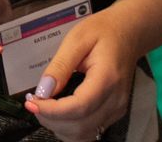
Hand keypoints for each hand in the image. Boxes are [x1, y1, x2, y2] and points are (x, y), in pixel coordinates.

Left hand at [23, 7, 149, 140]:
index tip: (32, 101)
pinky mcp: (114, 114)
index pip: (78, 107)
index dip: (52, 111)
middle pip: (80, 127)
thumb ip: (60, 65)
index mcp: (107, 78)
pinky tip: (60, 114)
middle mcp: (115, 99)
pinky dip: (70, 129)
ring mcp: (117, 109)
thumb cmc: (103, 31)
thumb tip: (43, 91)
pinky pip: (90, 131)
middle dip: (50, 120)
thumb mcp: (77, 39)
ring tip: (45, 108)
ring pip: (84, 135)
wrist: (129, 32)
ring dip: (59, 127)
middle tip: (34, 102)